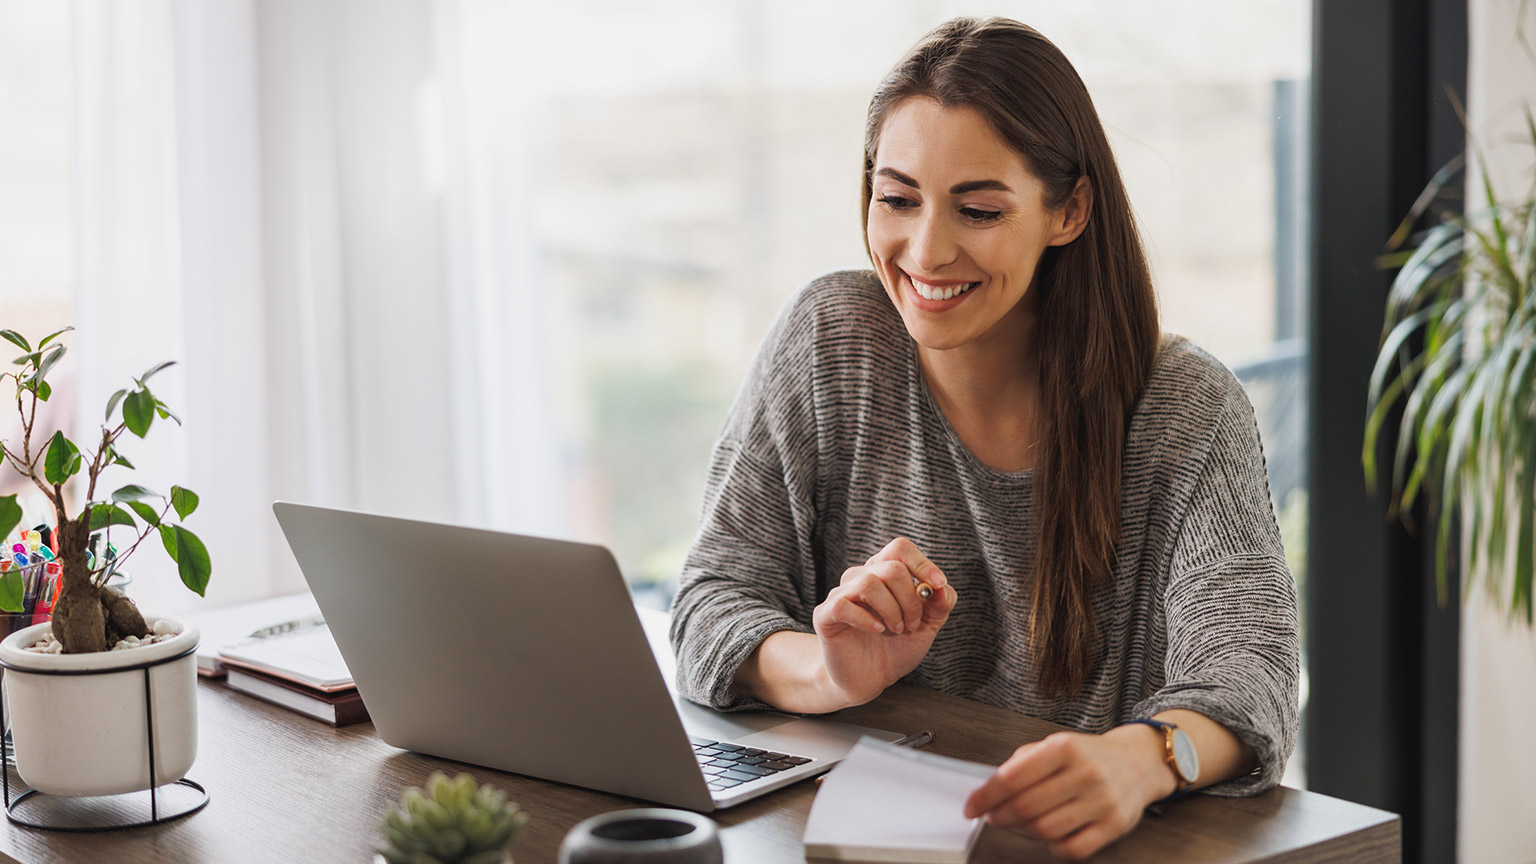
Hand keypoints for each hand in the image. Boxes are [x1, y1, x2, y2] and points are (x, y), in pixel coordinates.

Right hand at [811, 537, 956, 706]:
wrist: (870, 679)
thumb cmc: (896, 647)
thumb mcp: (927, 626)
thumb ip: (940, 604)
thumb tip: (942, 587)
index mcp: (884, 573)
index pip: (899, 548)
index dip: (922, 563)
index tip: (939, 584)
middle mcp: (861, 577)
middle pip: (891, 567)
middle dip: (910, 599)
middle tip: (912, 624)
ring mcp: (841, 594)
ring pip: (869, 582)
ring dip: (892, 609)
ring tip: (897, 629)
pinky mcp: (825, 615)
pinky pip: (843, 605)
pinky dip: (867, 619)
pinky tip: (877, 630)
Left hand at [962, 727, 1173, 859]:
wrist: (1138, 763)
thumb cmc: (1090, 756)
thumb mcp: (1055, 744)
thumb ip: (1022, 763)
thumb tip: (989, 789)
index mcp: (1065, 747)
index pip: (1013, 777)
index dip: (985, 796)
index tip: (971, 807)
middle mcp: (1085, 772)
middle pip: (1026, 807)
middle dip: (1000, 816)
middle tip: (992, 817)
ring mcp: (1102, 801)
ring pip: (1046, 830)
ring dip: (1024, 831)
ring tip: (1022, 823)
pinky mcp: (1114, 825)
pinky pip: (1072, 849)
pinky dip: (1053, 846)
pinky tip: (1049, 835)